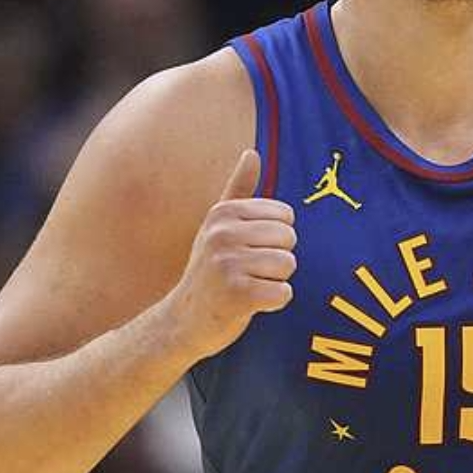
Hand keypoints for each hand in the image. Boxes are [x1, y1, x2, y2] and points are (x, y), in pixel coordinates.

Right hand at [174, 149, 296, 359]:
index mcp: (223, 213)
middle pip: (289, 239)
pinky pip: (284, 293)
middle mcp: (222, 234)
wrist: (182, 321)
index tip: (248, 250)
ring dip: (275, 281)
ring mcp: (228, 264)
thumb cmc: (209, 270)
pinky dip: (273, 302)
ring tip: (248, 286)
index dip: (275, 238)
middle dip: (277, 260)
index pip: (286, 216)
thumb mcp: (218, 226)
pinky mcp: (237, 295)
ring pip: (288, 265)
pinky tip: (249, 304)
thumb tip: (252, 152)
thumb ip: (238, 189)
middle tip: (248, 272)